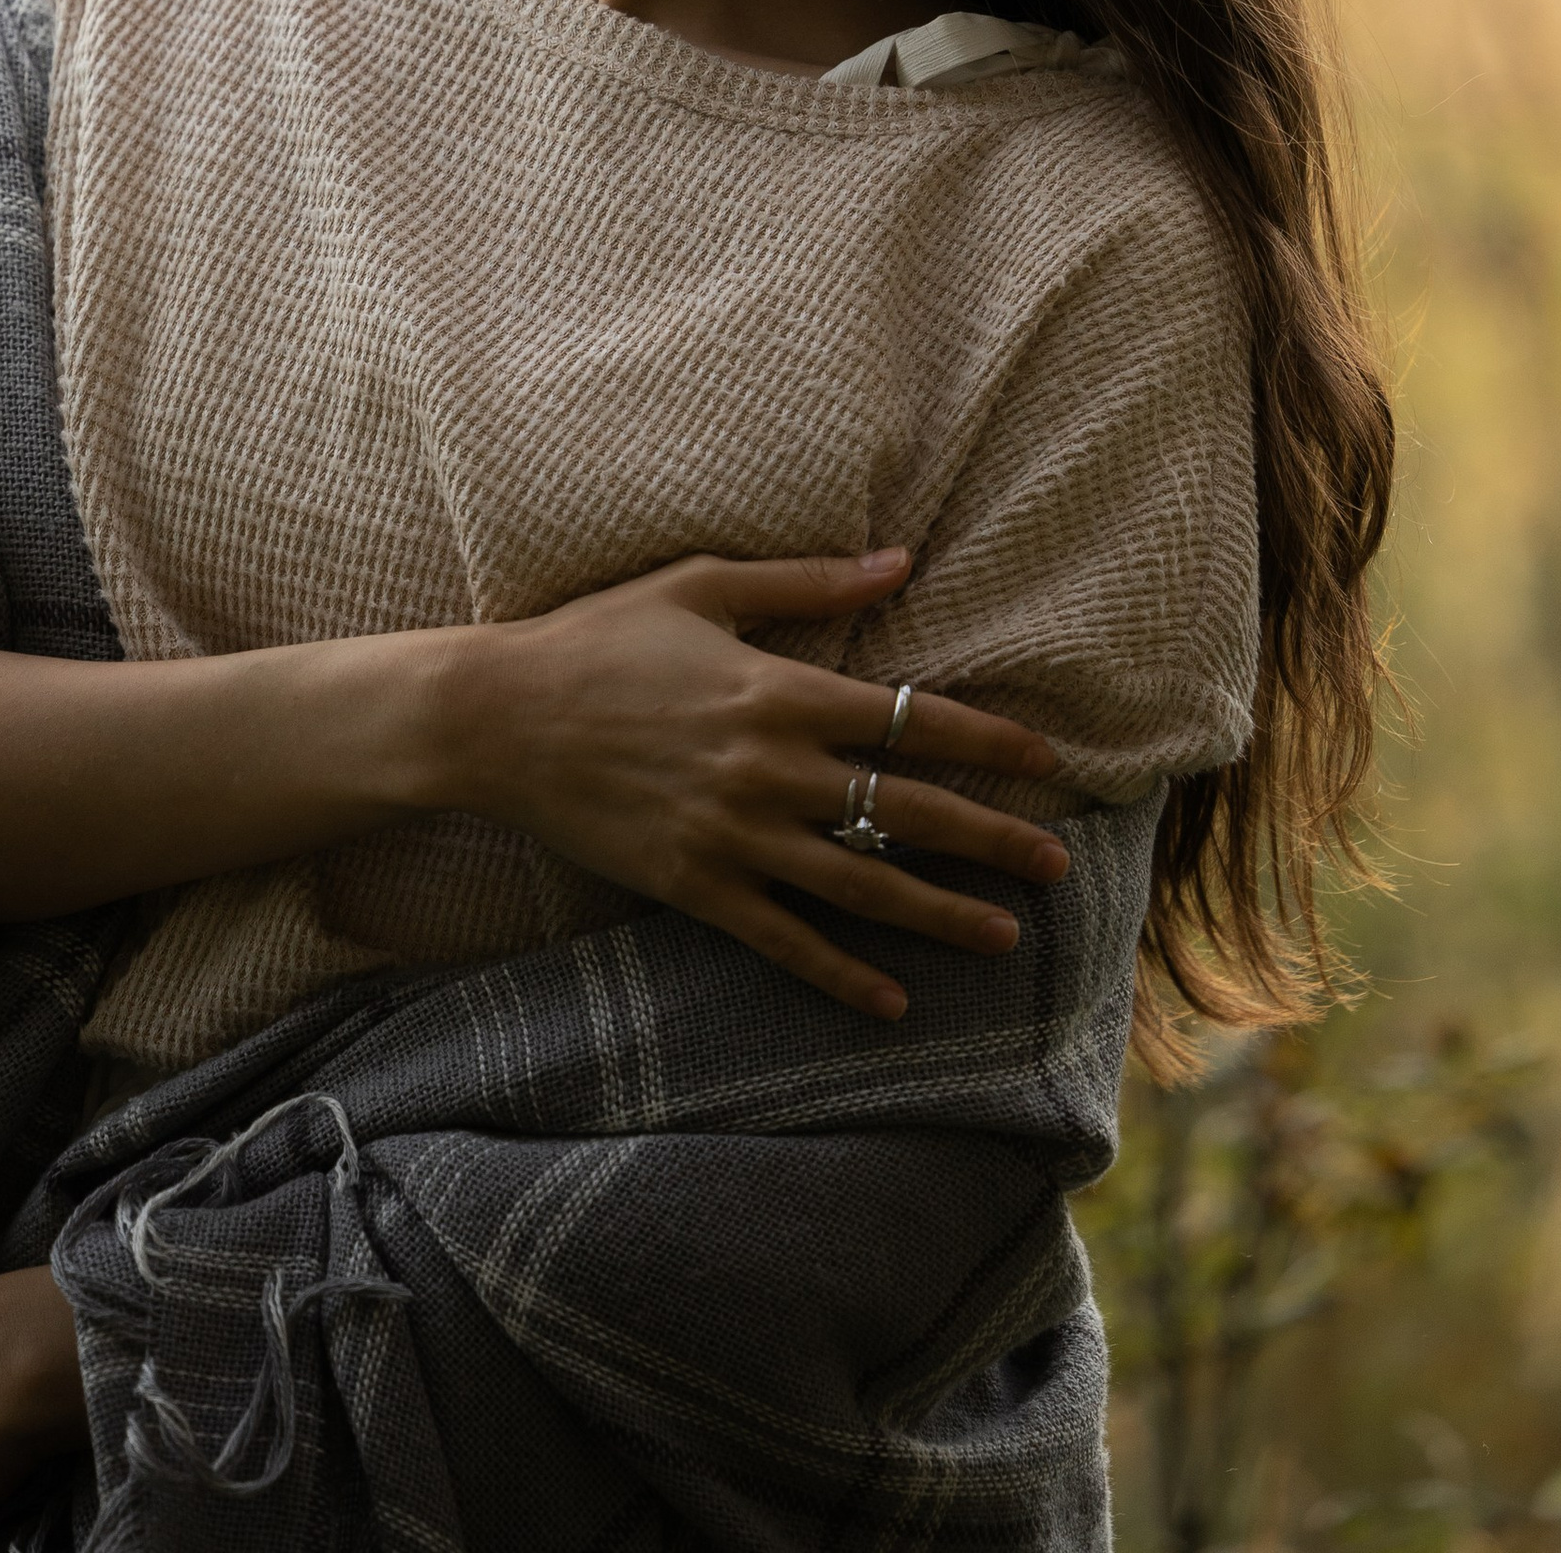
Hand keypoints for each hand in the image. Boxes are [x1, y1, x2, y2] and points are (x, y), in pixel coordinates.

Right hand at [413, 544, 1073, 1020]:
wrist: (500, 718)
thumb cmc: (601, 637)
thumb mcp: (704, 585)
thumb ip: (808, 582)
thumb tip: (901, 559)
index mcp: (781, 690)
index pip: (913, 721)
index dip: (988, 744)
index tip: (1048, 763)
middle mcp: (772, 770)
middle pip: (906, 813)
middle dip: (992, 840)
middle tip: (1060, 865)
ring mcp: (734, 836)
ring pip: (860, 886)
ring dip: (939, 915)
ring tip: (1005, 936)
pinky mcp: (694, 887)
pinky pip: (784, 941)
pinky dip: (841, 974)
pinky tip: (893, 1002)